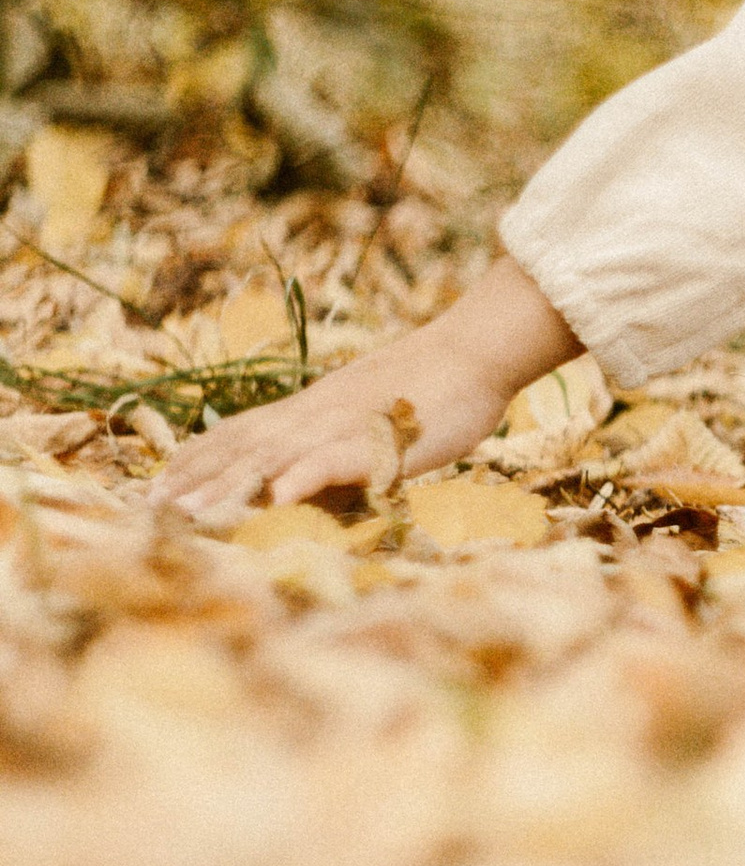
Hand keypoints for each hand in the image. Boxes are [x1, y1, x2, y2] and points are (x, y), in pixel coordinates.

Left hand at [153, 256, 584, 531]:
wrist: (473, 350)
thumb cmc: (428, 388)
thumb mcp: (368, 418)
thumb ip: (332, 447)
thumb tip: (299, 481)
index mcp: (310, 411)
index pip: (239, 433)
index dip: (197, 459)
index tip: (158, 485)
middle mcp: (314, 415)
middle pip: (243, 448)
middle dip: (196, 481)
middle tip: (151, 511)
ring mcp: (344, 424)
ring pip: (276, 457)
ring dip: (230, 486)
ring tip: (190, 515)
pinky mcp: (381, 437)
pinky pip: (338, 459)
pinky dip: (306, 477)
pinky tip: (278, 498)